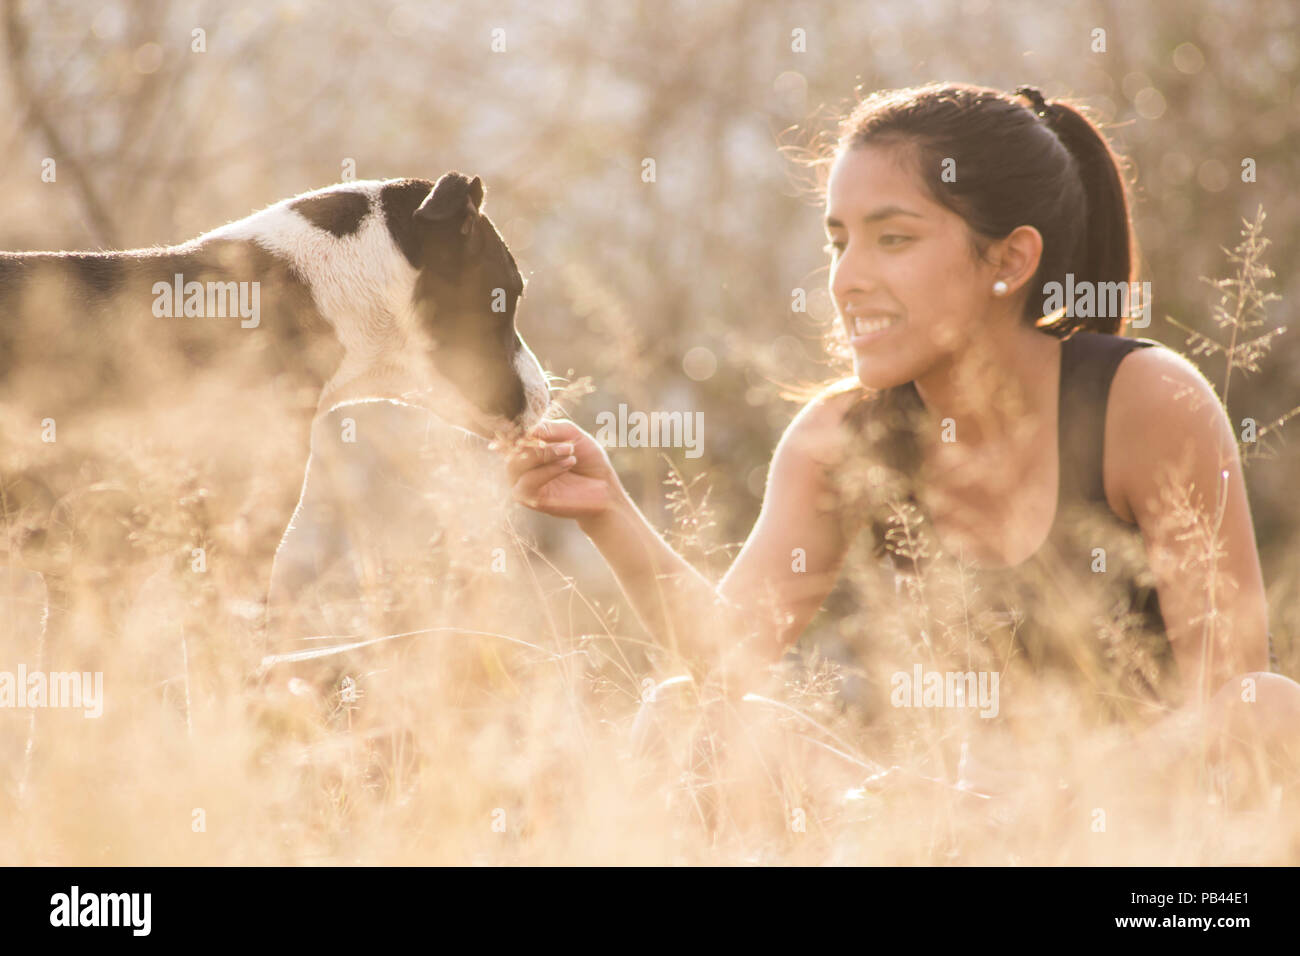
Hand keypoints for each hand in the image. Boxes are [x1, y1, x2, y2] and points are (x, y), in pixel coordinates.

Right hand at [499, 419, 621, 520]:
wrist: (604, 486)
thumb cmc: (588, 459)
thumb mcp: (571, 434)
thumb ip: (550, 428)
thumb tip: (529, 428)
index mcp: (525, 445)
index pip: (511, 432)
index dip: (525, 426)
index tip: (550, 427)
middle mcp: (518, 463)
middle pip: (511, 447)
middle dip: (538, 442)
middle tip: (568, 445)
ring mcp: (521, 481)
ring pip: (515, 464)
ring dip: (544, 454)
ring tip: (570, 452)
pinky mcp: (529, 499)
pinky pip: (527, 482)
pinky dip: (547, 471)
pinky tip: (567, 464)